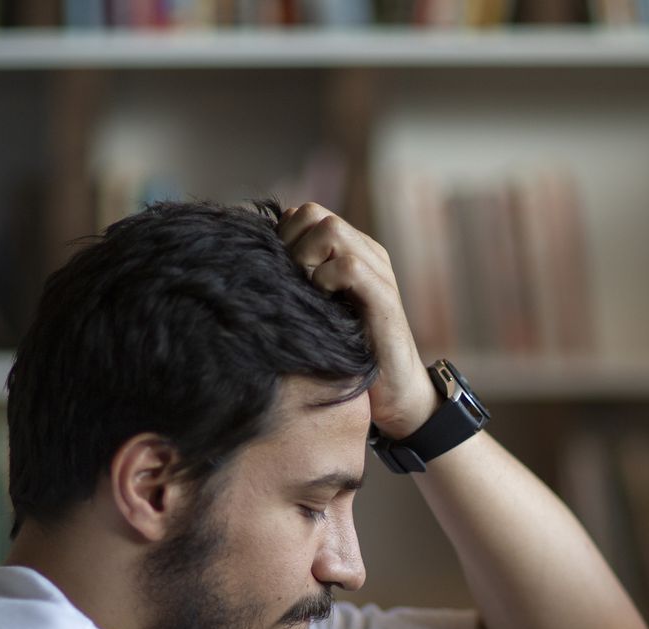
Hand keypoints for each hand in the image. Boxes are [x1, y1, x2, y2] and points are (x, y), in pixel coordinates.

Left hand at [276, 203, 438, 439]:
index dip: (282, 237)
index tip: (275, 273)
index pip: (302, 214)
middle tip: (290, 283)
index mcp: (349, 251)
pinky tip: (324, 305)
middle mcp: (366, 253)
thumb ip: (297, 285)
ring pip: (331, 230)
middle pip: (313, 213)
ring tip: (307, 293)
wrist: (394, 395)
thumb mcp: (317, 313)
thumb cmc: (348, 357)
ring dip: (306, 260)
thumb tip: (253, 268)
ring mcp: (378, 272)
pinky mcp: (384, 298)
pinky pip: (349, 267)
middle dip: (290, 244)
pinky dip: (327, 281)